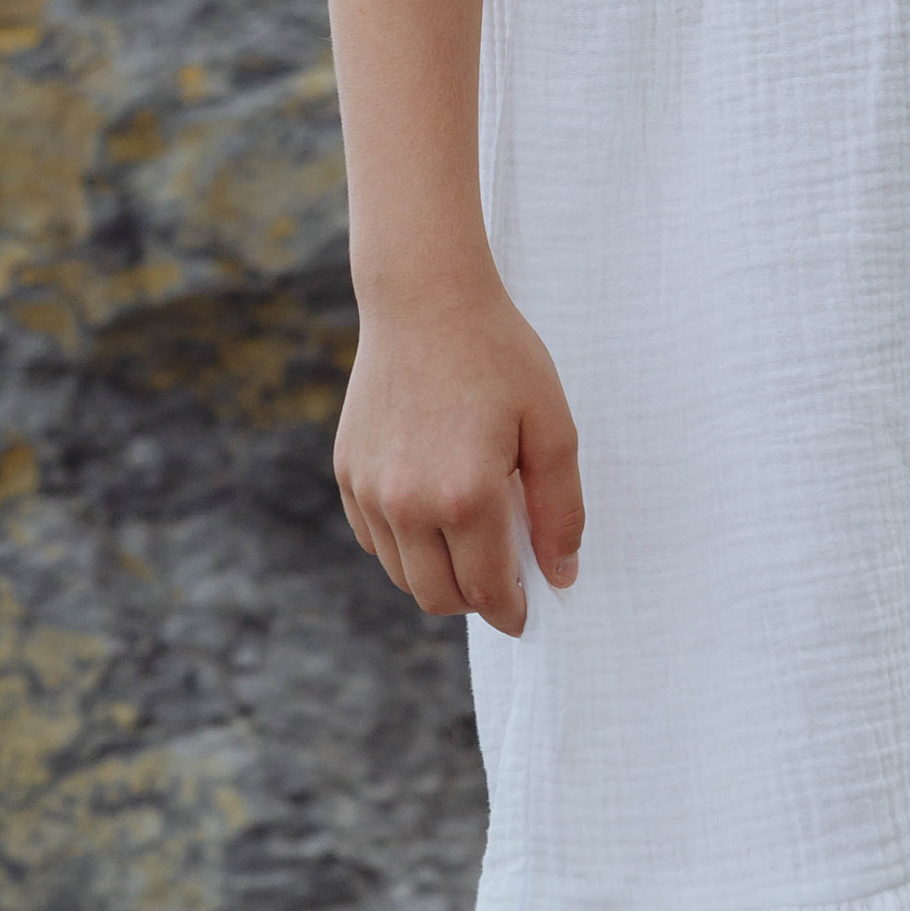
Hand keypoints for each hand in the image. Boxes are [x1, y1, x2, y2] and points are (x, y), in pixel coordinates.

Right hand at [333, 267, 584, 633]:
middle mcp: (408, 503)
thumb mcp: (552, 426)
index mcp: (466, 496)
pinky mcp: (347, 472)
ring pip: (404, 575)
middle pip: (439, 596)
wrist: (425, 297)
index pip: (488, 590)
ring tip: (471, 539)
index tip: (525, 612)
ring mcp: (370, 490)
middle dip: (475, 600)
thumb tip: (562, 576)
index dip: (511, 611)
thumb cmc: (499, 355)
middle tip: (502, 577)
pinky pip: (375, 540)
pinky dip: (404, 544)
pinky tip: (433, 511)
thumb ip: (561, 510)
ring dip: (438, 574)